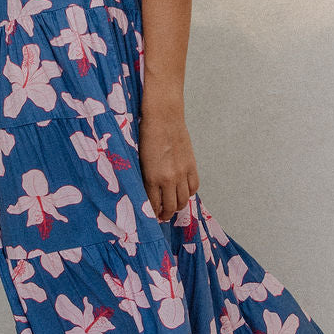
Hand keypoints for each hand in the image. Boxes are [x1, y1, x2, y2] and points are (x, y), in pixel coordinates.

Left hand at [137, 105, 199, 223]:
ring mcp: (182, 172)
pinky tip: (183, 193)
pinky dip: (189, 193)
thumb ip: (145, 177)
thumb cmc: (147, 134)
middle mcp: (169, 178)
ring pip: (184, 200)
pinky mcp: (191, 165)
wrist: (163, 117)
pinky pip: (194, 187)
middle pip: (171, 206)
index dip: (152, 213)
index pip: (153, 204)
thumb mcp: (140, 160)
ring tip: (173, 207)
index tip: (151, 216)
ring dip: (178, 207)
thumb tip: (148, 192)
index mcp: (152, 177)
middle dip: (166, 214)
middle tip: (162, 216)